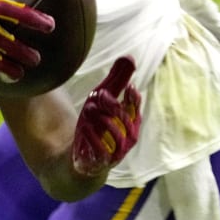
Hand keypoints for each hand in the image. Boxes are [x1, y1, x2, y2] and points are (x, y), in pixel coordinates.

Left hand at [73, 56, 140, 176]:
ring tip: (89, 109)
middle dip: (112, 105)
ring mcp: (116, 152)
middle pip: (125, 119)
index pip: (136, 110)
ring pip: (115, 133)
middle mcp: (127, 138)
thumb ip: (116, 81)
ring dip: (101, 119)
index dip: (133, 99)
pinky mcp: (102, 162)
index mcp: (130, 123)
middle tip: (98, 95)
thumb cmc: (96, 126)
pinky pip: (102, 150)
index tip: (127, 87)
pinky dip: (93, 137)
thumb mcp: (103, 101)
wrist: (84, 160)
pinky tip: (84, 127)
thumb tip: (130, 57)